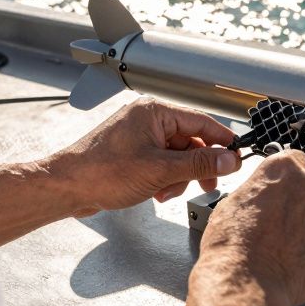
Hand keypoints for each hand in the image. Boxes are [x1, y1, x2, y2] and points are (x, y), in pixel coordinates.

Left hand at [47, 98, 241, 215]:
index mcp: (155, 112)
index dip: (223, 142)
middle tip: (208, 184)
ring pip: (177, 155)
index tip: (237, 159)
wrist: (66, 188)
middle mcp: (148, 119)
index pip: (202, 123)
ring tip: (167, 192)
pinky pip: (161, 162)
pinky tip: (156, 192)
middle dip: (198, 166)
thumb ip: (199, 164)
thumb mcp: (161, 170)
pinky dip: (165, 178)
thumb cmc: (102, 173)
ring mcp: (139, 135)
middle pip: (191, 140)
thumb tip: (229, 160)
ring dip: (179, 176)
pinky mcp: (132, 152)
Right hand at [195, 151, 304, 305]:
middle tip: (290, 219)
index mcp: (283, 169)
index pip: (297, 159)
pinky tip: (304, 257)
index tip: (287, 188)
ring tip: (294, 244)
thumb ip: (259, 189)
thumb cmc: (233, 247)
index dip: (290, 177)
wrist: (247, 282)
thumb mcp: (233, 202)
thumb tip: (263, 194)